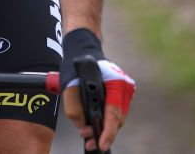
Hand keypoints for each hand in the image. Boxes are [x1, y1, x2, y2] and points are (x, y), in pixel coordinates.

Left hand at [59, 28, 135, 151]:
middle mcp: (125, 86)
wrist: (82, 50)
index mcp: (115, 81)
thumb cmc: (76, 64)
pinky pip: (115, 112)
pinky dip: (105, 120)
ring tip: (88, 133)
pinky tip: (94, 123)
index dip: (108, 132)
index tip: (102, 144)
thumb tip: (82, 126)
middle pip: (117, 119)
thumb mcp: (69, 84)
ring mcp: (125, 90)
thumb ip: (73, 107)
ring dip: (104, 128)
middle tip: (89, 142)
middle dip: (103, 132)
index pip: (114, 112)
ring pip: (117, 118)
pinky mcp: (121, 94)